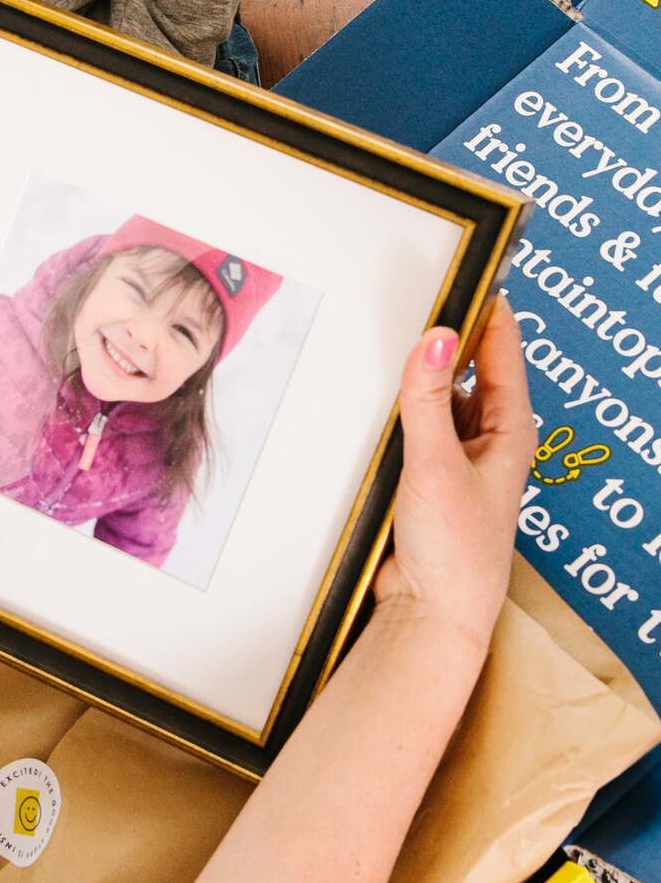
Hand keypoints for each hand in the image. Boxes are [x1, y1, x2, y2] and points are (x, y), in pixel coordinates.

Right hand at [375, 296, 536, 648]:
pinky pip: (411, 426)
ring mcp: (454, 456)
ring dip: (416, 378)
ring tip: (388, 344)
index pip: (501, 351)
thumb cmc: (456, 550)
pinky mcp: (424, 474)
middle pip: (467, 369)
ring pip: (436, 398)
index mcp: (509, 431)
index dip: (484, 310)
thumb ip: (428, 400)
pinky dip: (396, 410)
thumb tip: (433, 339)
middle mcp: (486, 439)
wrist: (430, 611)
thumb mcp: (436, 465)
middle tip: (414, 300)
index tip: (464, 272)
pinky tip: (373, 401)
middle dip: (442, 339)